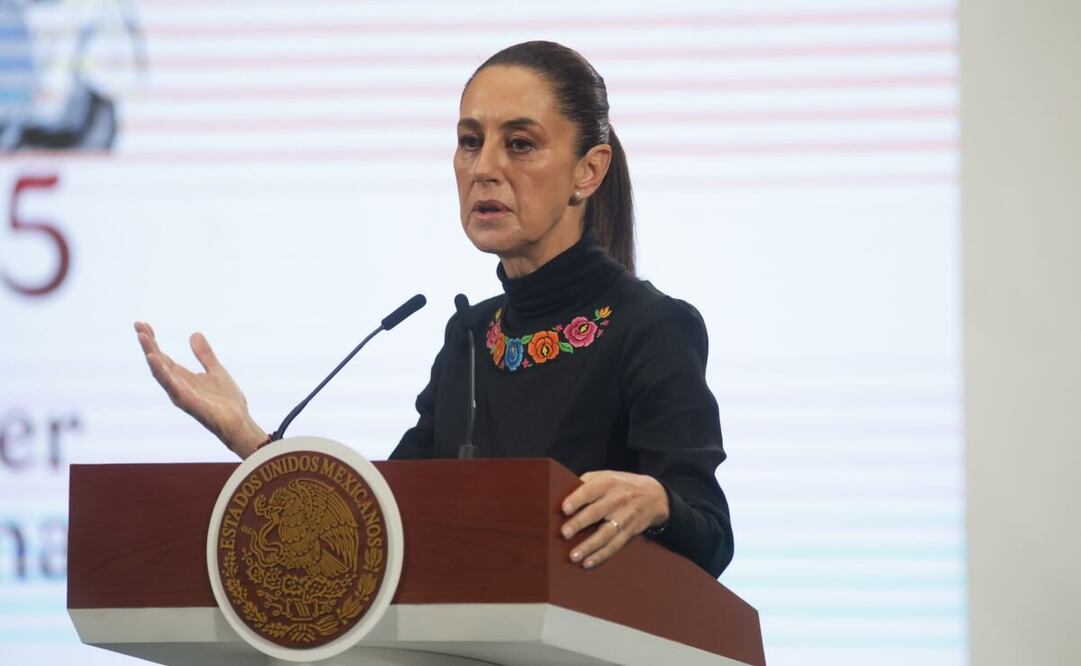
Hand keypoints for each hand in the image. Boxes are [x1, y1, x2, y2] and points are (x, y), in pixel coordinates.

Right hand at [134, 321, 265, 457]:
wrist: (238, 421)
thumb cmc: (226, 401)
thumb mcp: (215, 370)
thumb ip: (204, 354)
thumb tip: (194, 334)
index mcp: (182, 377)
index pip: (162, 357)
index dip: (153, 341)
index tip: (142, 324)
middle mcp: (177, 385)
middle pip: (158, 362)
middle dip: (148, 344)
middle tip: (138, 326)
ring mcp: (180, 394)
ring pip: (161, 373)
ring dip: (151, 355)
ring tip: (143, 338)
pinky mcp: (188, 402)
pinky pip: (172, 386)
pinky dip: (162, 373)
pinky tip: (155, 359)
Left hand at [560, 470, 669, 569]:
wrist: (653, 495)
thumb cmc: (619, 485)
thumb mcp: (606, 476)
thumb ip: (586, 483)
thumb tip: (559, 494)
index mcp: (608, 482)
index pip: (590, 490)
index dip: (577, 499)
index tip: (564, 509)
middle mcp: (618, 499)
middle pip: (597, 512)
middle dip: (580, 523)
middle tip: (564, 533)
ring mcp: (625, 516)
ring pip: (606, 533)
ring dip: (589, 546)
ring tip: (573, 556)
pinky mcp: (630, 531)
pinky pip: (615, 545)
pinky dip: (601, 555)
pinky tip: (588, 563)